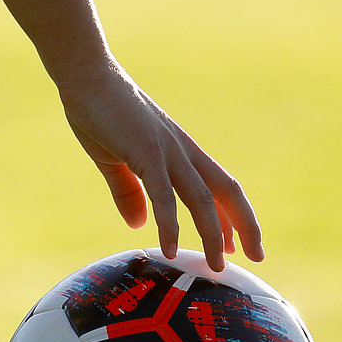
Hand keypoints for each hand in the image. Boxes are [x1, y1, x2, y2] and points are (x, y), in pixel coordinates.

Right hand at [58, 62, 264, 269]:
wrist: (86, 76)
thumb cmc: (100, 112)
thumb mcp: (115, 159)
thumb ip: (128, 192)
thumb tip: (138, 224)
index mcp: (180, 151)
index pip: (218, 187)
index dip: (232, 217)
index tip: (237, 246)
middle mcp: (182, 151)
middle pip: (226, 191)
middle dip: (244, 225)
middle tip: (255, 258)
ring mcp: (167, 150)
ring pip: (201, 198)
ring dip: (212, 234)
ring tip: (217, 265)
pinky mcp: (145, 152)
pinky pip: (163, 194)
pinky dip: (170, 224)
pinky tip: (169, 249)